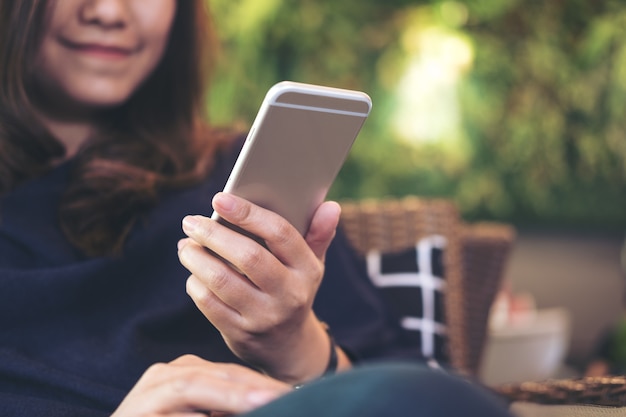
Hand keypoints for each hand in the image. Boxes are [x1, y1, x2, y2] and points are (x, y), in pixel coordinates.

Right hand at [111, 355, 289, 416]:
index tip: (295, 395)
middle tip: (285, 397)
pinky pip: (170, 407)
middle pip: (218, 376)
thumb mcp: (203, 415)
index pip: (232, 374)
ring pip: (193, 386)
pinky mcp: (135, 413)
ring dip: (230, 395)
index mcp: (187, 374)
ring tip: (261, 402)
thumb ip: (228, 409)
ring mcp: (148, 392)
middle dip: (253, 387)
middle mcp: (167, 376)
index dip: (264, 385)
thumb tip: (270, 405)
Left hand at [178, 193, 341, 383]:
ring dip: (196, 258)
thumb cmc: (293, 290)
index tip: (219, 198)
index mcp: (308, 270)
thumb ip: (318, 234)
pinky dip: (195, 283)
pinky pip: (208, 303)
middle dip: (213, 234)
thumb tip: (330, 206)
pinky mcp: (240, 333)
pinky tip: (193, 273)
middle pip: (248, 256)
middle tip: (191, 221)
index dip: (248, 213)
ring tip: (186, 245)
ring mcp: (264, 317)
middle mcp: (289, 294)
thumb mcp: (311, 265)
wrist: (287, 346)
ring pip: (221, 280)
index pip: (280, 234)